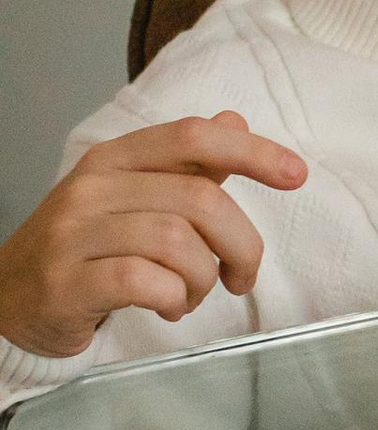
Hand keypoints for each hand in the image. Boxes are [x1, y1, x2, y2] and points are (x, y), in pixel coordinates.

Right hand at [0, 111, 306, 361]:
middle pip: (200, 199)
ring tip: (192, 295)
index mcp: (113, 160)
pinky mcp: (66, 282)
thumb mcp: (130, 198)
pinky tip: (168, 306)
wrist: (5, 301)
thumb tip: (235, 123)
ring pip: (177, 242)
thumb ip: (185, 167)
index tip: (296, 174)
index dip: (252, 152)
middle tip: (240, 276)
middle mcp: (91, 188)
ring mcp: (73, 235)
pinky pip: (144, 282)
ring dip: (203, 278)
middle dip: (240, 244)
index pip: (192, 137)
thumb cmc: (82, 250)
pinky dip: (173, 298)